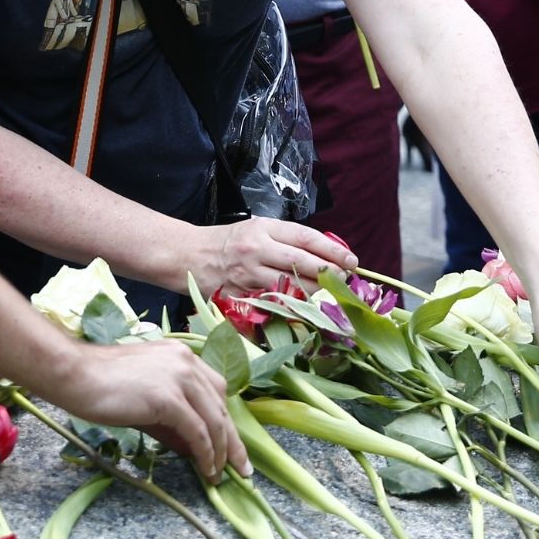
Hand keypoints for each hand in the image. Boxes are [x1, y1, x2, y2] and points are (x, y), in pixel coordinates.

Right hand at [50, 338, 247, 480]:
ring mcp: (179, 377)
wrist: (76, 375)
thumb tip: (193, 448)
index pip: (216, 390)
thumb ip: (172, 420)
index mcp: (181, 356)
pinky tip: (206, 468)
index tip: (233, 446)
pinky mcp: (168, 397)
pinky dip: (205, 452)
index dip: (226, 420)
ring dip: (221, 451)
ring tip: (219, 475)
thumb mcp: (146, 399)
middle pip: (221, 405)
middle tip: (241, 469)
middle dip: (233, 440)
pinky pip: (197, 430)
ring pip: (213, 419)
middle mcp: (186, 361)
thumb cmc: (103, 386)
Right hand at [188, 218, 356, 297]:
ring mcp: (247, 274)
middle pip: (301, 262)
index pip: (305, 237)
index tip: (351, 259)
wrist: (187, 255)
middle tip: (347, 279)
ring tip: (331, 295)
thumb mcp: (255, 229)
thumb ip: (284, 239)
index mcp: (263, 228)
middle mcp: (256, 249)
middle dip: (329, 272)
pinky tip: (305, 310)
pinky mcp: (239, 295)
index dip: (332, 249)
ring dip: (315, 292)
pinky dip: (290, 308)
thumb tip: (323, 252)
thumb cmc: (225, 242)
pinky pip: (270, 304)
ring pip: (289, 286)